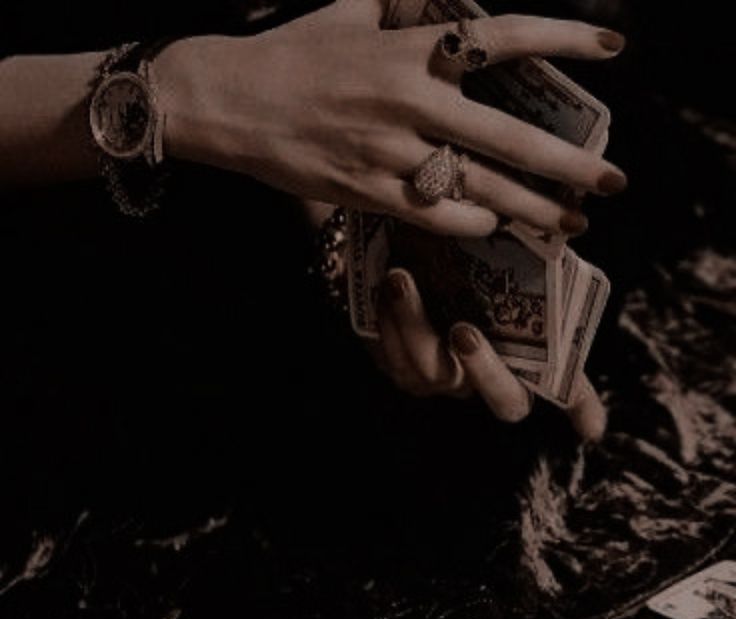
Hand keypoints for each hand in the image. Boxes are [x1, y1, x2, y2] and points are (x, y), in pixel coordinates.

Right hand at [153, 0, 626, 239]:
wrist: (232, 100)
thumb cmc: (292, 54)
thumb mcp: (351, 10)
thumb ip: (405, 1)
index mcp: (410, 51)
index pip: (503, 38)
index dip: (564, 40)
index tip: (613, 50)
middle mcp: (408, 102)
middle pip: (507, 135)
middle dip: (568, 162)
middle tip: (613, 181)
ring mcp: (389, 152)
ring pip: (476, 186)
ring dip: (530, 207)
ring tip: (571, 222)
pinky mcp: (367, 191)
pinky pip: (434, 212)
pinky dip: (471, 220)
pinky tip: (495, 224)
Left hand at [372, 268, 607, 440]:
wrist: (400, 255)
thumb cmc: (464, 259)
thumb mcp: (497, 253)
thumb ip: (528, 252)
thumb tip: (567, 220)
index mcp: (525, 353)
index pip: (569, 387)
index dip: (582, 406)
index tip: (592, 428)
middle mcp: (488, 378)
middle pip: (506, 401)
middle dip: (487, 369)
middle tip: (465, 331)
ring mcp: (443, 381)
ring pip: (432, 374)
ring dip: (414, 325)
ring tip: (400, 278)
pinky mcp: (400, 370)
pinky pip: (392, 358)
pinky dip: (386, 322)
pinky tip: (383, 286)